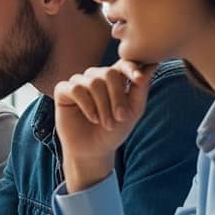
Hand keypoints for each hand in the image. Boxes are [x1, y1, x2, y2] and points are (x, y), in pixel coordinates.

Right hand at [53, 60, 153, 191]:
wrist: (93, 151)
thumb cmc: (114, 131)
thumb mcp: (133, 111)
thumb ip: (141, 89)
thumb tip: (152, 65)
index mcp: (114, 78)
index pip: (123, 63)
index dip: (131, 68)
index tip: (139, 79)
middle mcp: (95, 76)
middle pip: (108, 73)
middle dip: (117, 97)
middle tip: (120, 117)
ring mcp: (78, 82)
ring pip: (93, 82)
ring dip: (103, 105)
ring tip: (106, 123)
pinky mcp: (63, 91)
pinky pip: (75, 89)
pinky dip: (87, 105)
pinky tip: (92, 118)